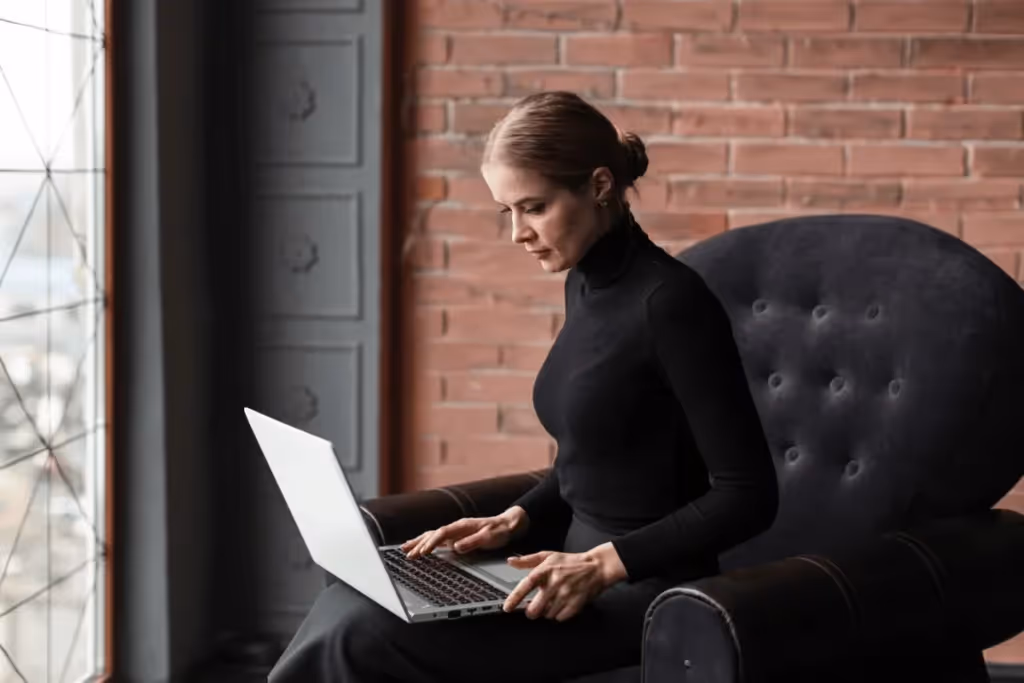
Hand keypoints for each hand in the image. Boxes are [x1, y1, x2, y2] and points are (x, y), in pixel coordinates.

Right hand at [401, 506, 528, 558]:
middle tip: (408, 554)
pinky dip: (427, 542)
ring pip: (433, 535)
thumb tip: (456, 547)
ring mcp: (456, 531)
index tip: (422, 553)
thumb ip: (473, 542)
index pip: (442, 534)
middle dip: (420, 544)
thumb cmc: (500, 531)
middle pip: (433, 534)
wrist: (508, 524)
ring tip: (405, 548)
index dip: (431, 543)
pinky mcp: (457, 536)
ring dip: (419, 542)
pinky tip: (420, 547)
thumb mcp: (489, 537)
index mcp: (462, 526)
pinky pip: (438, 539)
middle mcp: (457, 527)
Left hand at [502, 542, 627, 621]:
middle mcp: (554, 583)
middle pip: (535, 609)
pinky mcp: (575, 604)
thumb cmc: (570, 562)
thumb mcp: (548, 556)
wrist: (596, 567)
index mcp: (545, 570)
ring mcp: (565, 595)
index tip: (507, 608)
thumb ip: (527, 560)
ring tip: (554, 601)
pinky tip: (563, 604)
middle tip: (535, 608)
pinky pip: (560, 618)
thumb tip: (510, 561)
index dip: (514, 598)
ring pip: (547, 615)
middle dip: (532, 612)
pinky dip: (559, 614)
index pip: (526, 586)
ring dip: (548, 611)